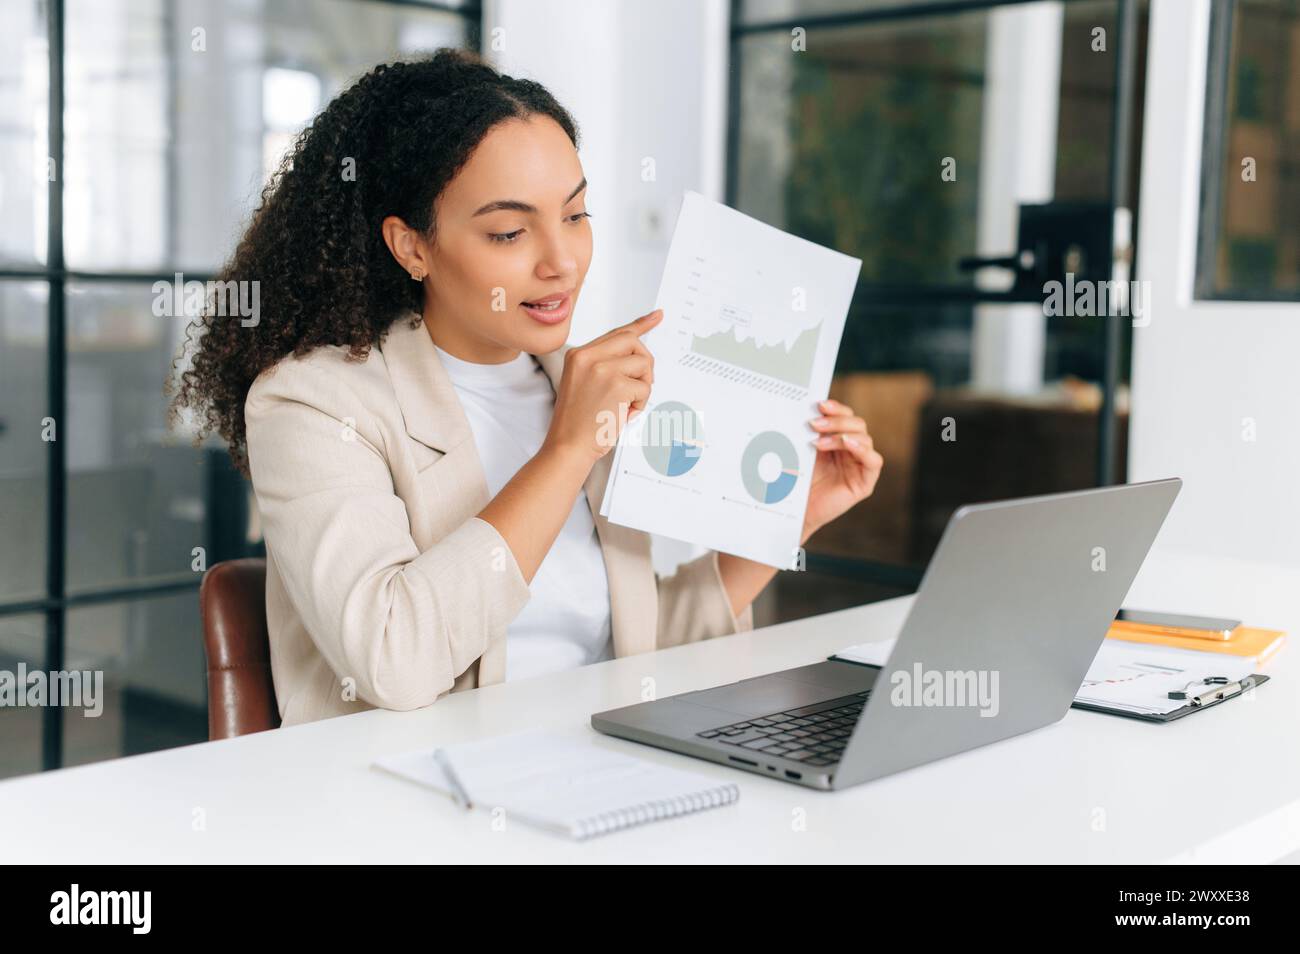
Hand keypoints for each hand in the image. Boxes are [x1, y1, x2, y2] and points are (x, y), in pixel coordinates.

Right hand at [543, 309, 659, 464]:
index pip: (616, 333)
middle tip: (641, 384)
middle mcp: (588, 356)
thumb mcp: (584, 384)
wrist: (567, 446)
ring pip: (643, 364)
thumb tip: (636, 357)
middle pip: (634, 342)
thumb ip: (605, 365)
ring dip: (643, 387)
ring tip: (627, 404)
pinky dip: (640, 404)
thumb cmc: (578, 422)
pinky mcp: (616, 385)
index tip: (657, 316)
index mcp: (579, 354)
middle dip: (645, 363)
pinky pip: (645, 387)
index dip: (640, 325)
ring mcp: (602, 369)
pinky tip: (624, 414)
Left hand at [801, 398, 882, 540]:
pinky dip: (862, 449)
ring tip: (819, 441)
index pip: (844, 416)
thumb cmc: (794, 483)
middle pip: (857, 423)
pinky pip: (874, 461)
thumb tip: (807, 410)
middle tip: (814, 424)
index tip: (819, 404)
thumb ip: (808, 432)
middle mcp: (850, 451)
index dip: (836, 408)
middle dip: (837, 420)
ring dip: (842, 434)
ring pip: (864, 438)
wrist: (792, 513)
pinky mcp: (864, 483)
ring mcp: (859, 466)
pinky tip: (847, 443)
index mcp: (836, 440)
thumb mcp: (800, 451)